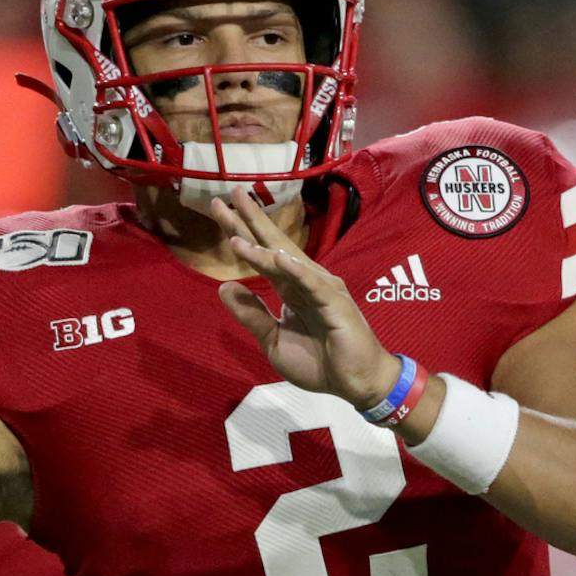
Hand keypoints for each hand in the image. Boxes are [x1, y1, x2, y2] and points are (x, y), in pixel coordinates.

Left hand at [209, 188, 397, 407]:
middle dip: (252, 220)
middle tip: (230, 193)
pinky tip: (278, 257)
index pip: (263, 255)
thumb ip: (251, 315)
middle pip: (274, 245)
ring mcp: (322, 289)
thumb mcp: (273, 341)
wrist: (355, 382)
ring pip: (288, 262)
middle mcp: (305, 281)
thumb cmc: (319, 363)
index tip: (220, 210)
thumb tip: (224, 286)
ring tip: (238, 225)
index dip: (242, 232)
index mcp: (290, 289)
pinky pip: (312, 284)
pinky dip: (295, 270)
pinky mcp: (335, 304)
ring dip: (263, 245)